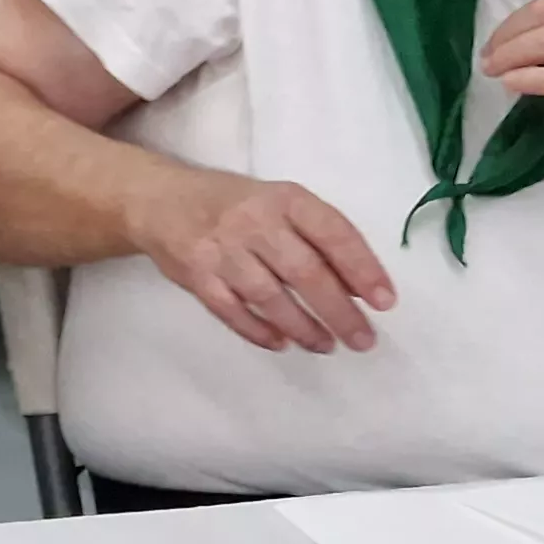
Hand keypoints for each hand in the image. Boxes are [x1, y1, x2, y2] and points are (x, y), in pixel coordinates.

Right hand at [125, 168, 395, 352]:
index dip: (362, 268)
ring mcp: (222, 251)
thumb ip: (316, 238)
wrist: (159, 201)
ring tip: (326, 345)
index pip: (332, 233)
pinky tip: (282, 343)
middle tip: (363, 340)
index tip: (384, 302)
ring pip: (269, 297)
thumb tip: (357, 286)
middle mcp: (253, 222)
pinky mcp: (196, 276)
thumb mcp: (279, 204)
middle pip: (304, 272)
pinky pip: (232, 311)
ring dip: (303, 327)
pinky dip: (259, 331)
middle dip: (339, 311)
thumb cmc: (235, 205)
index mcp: (284, 199)